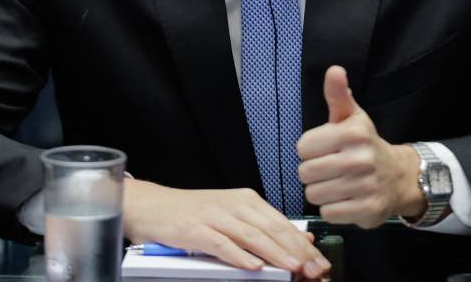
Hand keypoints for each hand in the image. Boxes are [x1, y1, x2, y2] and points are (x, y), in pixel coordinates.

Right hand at [122, 178, 329, 279]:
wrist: (151, 205)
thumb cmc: (191, 213)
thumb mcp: (231, 215)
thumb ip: (262, 227)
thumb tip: (300, 239)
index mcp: (246, 200)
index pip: (282, 223)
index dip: (302, 244)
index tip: (319, 261)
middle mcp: (233, 205)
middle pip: (271, 229)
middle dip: (296, 252)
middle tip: (313, 269)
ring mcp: (214, 216)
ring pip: (251, 236)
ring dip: (275, 253)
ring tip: (292, 268)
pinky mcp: (195, 229)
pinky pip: (221, 244)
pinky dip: (238, 255)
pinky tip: (253, 266)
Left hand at [296, 66, 424, 227]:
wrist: (399, 177)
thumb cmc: (366, 145)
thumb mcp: (352, 117)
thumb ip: (338, 94)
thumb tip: (334, 70)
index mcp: (353, 133)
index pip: (302, 147)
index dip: (309, 150)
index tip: (324, 149)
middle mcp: (361, 158)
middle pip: (306, 173)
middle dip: (313, 173)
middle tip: (330, 169)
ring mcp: (365, 186)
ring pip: (314, 195)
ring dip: (322, 192)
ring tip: (337, 184)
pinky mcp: (367, 210)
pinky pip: (328, 213)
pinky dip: (333, 209)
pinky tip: (345, 199)